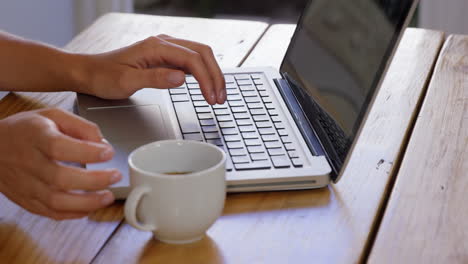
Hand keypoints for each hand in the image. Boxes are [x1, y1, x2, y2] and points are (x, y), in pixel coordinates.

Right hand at [0, 108, 121, 219]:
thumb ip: (81, 126)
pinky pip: (50, 213)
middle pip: (60, 178)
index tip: (108, 152)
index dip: (87, 152)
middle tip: (115, 176)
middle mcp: (29, 162)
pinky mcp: (26, 200)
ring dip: (87, 202)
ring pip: (56, 201)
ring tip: (107, 197)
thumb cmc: (25, 130)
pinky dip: (72, 214)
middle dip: (94, 180)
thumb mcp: (52, 115)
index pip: (59, 146)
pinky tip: (89, 207)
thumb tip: (103, 144)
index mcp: (36, 137)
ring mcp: (26, 185)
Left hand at [80, 34, 225, 103]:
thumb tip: (182, 78)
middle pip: (202, 53)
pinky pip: (191, 61)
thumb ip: (156, 78)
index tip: (211, 97)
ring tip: (218, 94)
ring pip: (200, 55)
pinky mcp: (165, 57)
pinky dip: (203, 73)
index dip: (206, 79)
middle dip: (215, 75)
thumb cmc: (104, 76)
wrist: (88, 72)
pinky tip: (206, 86)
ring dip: (212, 74)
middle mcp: (164, 43)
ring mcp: (165, 49)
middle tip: (220, 98)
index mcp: (156, 47)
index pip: (193, 59)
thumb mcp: (127, 81)